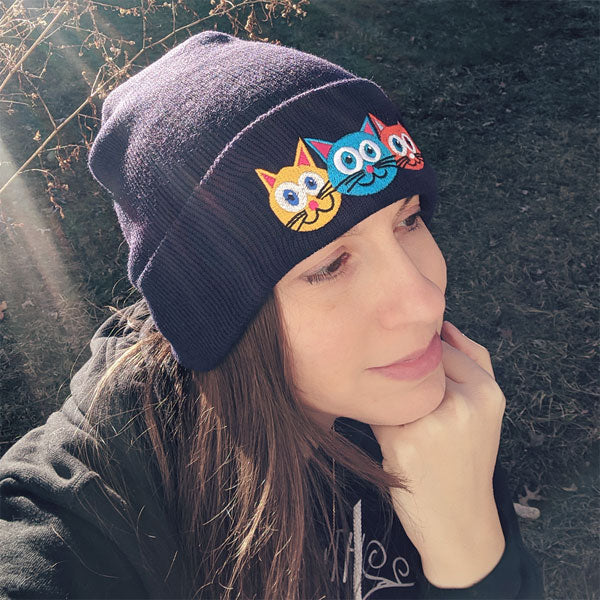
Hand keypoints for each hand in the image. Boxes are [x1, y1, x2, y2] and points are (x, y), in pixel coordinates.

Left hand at [371, 321, 505, 586]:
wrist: (459, 521)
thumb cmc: (467, 458)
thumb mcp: (485, 409)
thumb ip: (472, 360)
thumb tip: (442, 323)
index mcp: (488, 391)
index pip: (444, 346)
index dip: (423, 357)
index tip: (411, 367)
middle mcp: (464, 403)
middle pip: (417, 360)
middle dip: (404, 371)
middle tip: (398, 389)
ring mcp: (432, 422)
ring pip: (393, 380)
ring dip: (387, 390)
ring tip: (394, 410)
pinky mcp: (401, 441)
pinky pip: (376, 407)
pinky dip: (376, 414)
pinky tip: (386, 431)